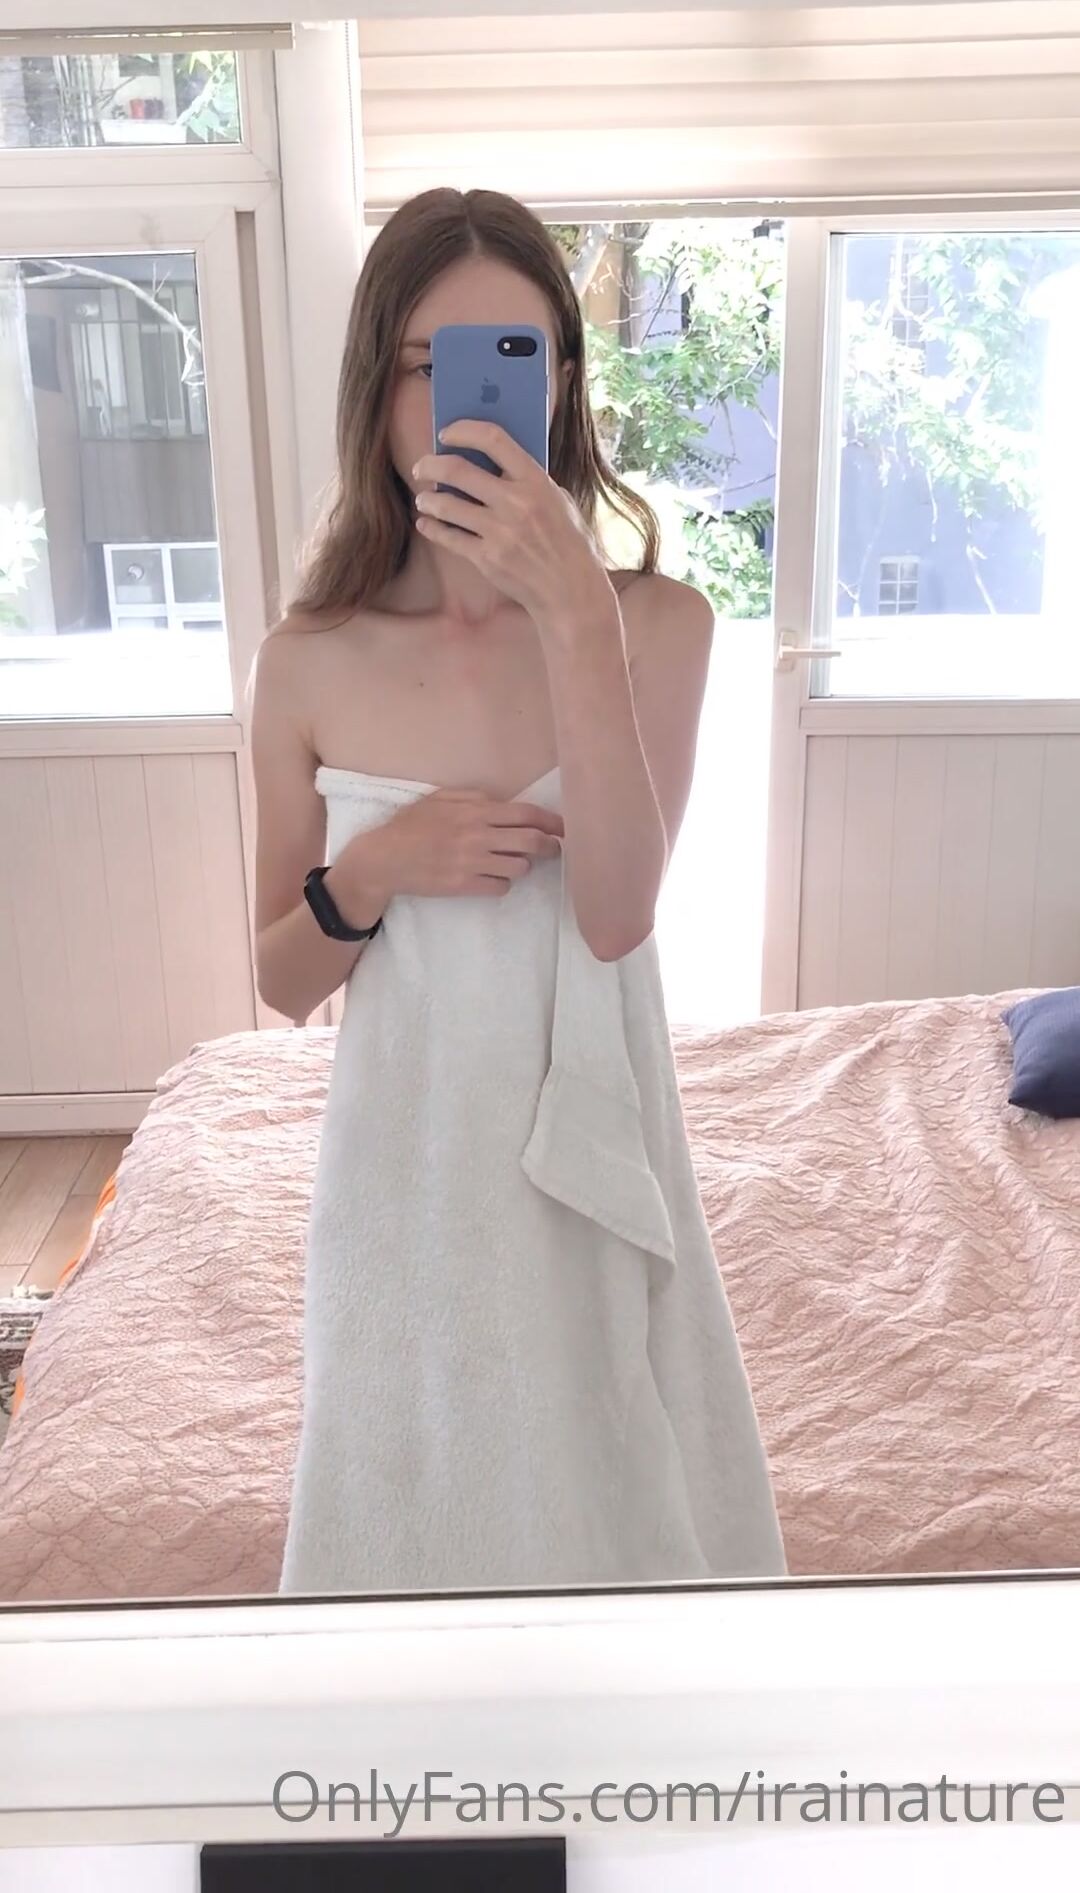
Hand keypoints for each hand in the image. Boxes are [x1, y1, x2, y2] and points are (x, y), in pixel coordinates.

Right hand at [332, 789, 563, 910]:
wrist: (384, 859)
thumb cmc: (410, 826)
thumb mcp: (439, 799)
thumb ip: (473, 798)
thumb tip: (501, 802)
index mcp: (475, 812)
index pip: (526, 814)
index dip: (551, 821)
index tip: (563, 828)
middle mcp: (478, 836)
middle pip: (531, 842)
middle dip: (550, 847)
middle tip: (555, 850)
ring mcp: (472, 863)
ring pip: (520, 867)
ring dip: (523, 866)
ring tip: (514, 863)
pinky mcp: (464, 886)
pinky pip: (501, 887)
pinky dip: (502, 883)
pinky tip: (493, 877)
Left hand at [411, 419, 615, 627]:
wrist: (570, 589)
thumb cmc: (567, 542)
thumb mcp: (558, 500)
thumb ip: (529, 481)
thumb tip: (491, 463)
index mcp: (535, 481)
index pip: (493, 440)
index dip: (464, 430)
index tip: (447, 433)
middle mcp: (515, 503)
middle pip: (458, 470)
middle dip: (430, 465)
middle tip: (421, 467)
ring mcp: (499, 532)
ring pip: (446, 504)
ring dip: (428, 499)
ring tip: (424, 499)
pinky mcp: (487, 558)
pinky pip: (449, 537)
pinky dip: (432, 528)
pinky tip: (426, 523)